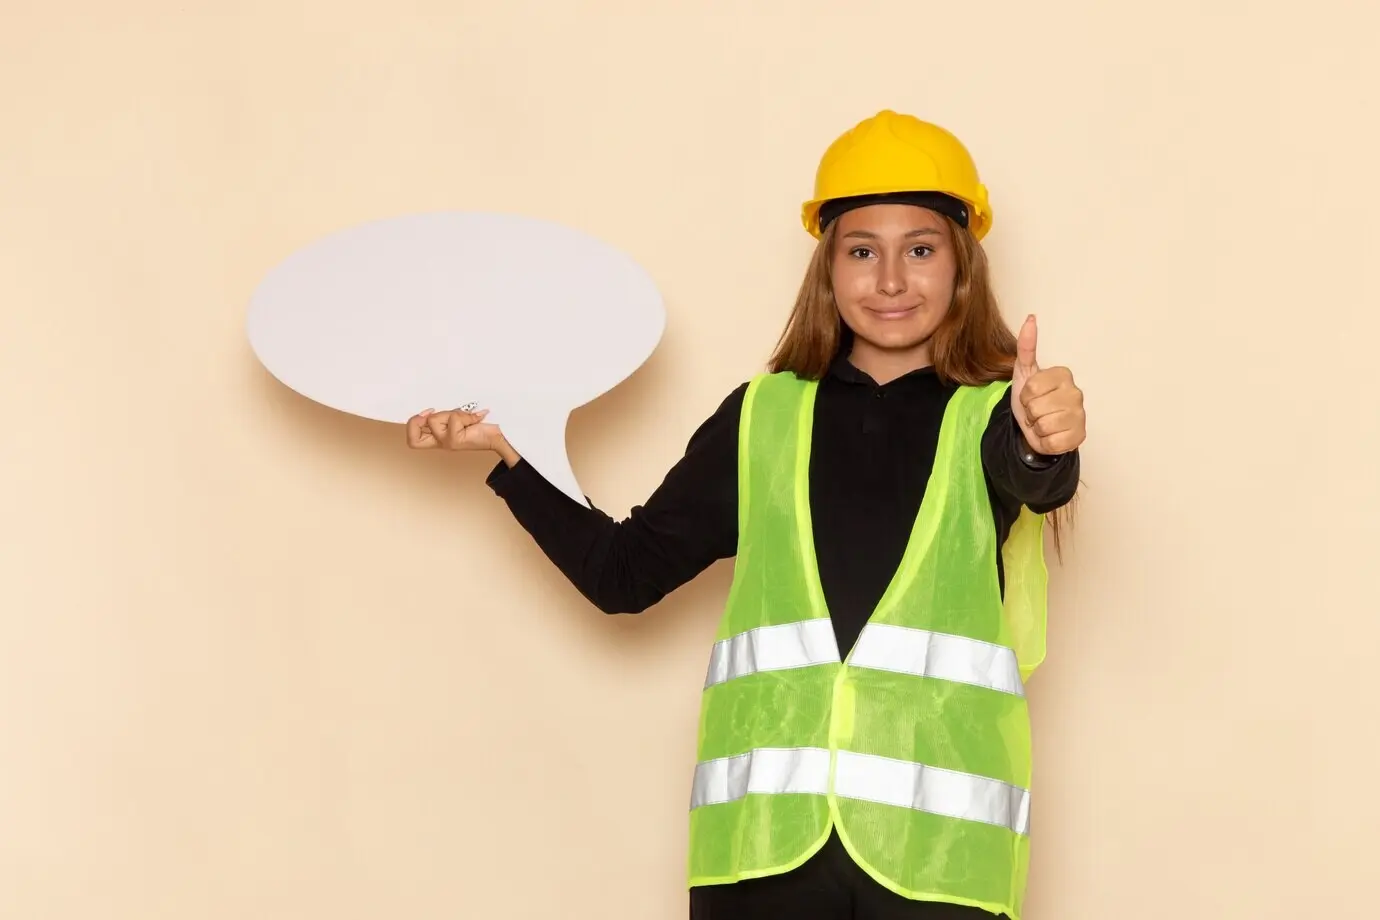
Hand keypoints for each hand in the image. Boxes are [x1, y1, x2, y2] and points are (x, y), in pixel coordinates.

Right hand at [406, 407, 518, 463]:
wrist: (499, 437)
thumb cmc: (482, 428)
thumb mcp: (459, 420)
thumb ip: (446, 416)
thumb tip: (435, 407)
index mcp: (439, 438)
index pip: (413, 441)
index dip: (413, 425)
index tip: (426, 413)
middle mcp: (441, 443)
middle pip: (413, 439)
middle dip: (418, 420)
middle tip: (433, 412)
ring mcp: (447, 443)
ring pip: (433, 420)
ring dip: (451, 413)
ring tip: (466, 416)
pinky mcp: (456, 440)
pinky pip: (452, 419)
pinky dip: (464, 415)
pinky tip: (476, 418)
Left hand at [1011, 315, 1085, 456]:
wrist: (1036, 428)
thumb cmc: (1031, 399)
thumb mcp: (1023, 372)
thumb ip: (1026, 347)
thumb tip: (1030, 318)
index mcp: (1063, 375)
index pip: (1031, 388)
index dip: (1025, 396)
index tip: (1030, 395)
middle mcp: (1076, 393)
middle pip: (1036, 407)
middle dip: (1030, 412)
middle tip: (1036, 411)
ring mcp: (1080, 415)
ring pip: (1044, 425)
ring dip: (1037, 428)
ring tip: (1042, 422)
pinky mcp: (1080, 436)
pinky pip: (1053, 442)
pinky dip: (1046, 441)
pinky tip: (1051, 434)